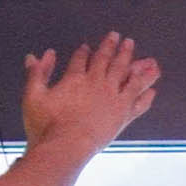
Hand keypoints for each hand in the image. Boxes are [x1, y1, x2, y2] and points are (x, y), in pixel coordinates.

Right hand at [22, 32, 160, 153]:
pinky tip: (152, 89)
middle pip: (107, 60)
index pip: (81, 59)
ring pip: (127, 74)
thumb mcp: (32, 97)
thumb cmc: (46, 126)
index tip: (87, 46)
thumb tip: (34, 56)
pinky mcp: (123, 115)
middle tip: (119, 37)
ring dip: (133, 62)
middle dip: (112, 47)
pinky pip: (139, 102)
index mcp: (75, 79)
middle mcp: (97, 84)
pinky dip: (146, 95)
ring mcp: (113, 98)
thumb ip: (36, 74)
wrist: (67, 147)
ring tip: (142, 55)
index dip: (84, 52)